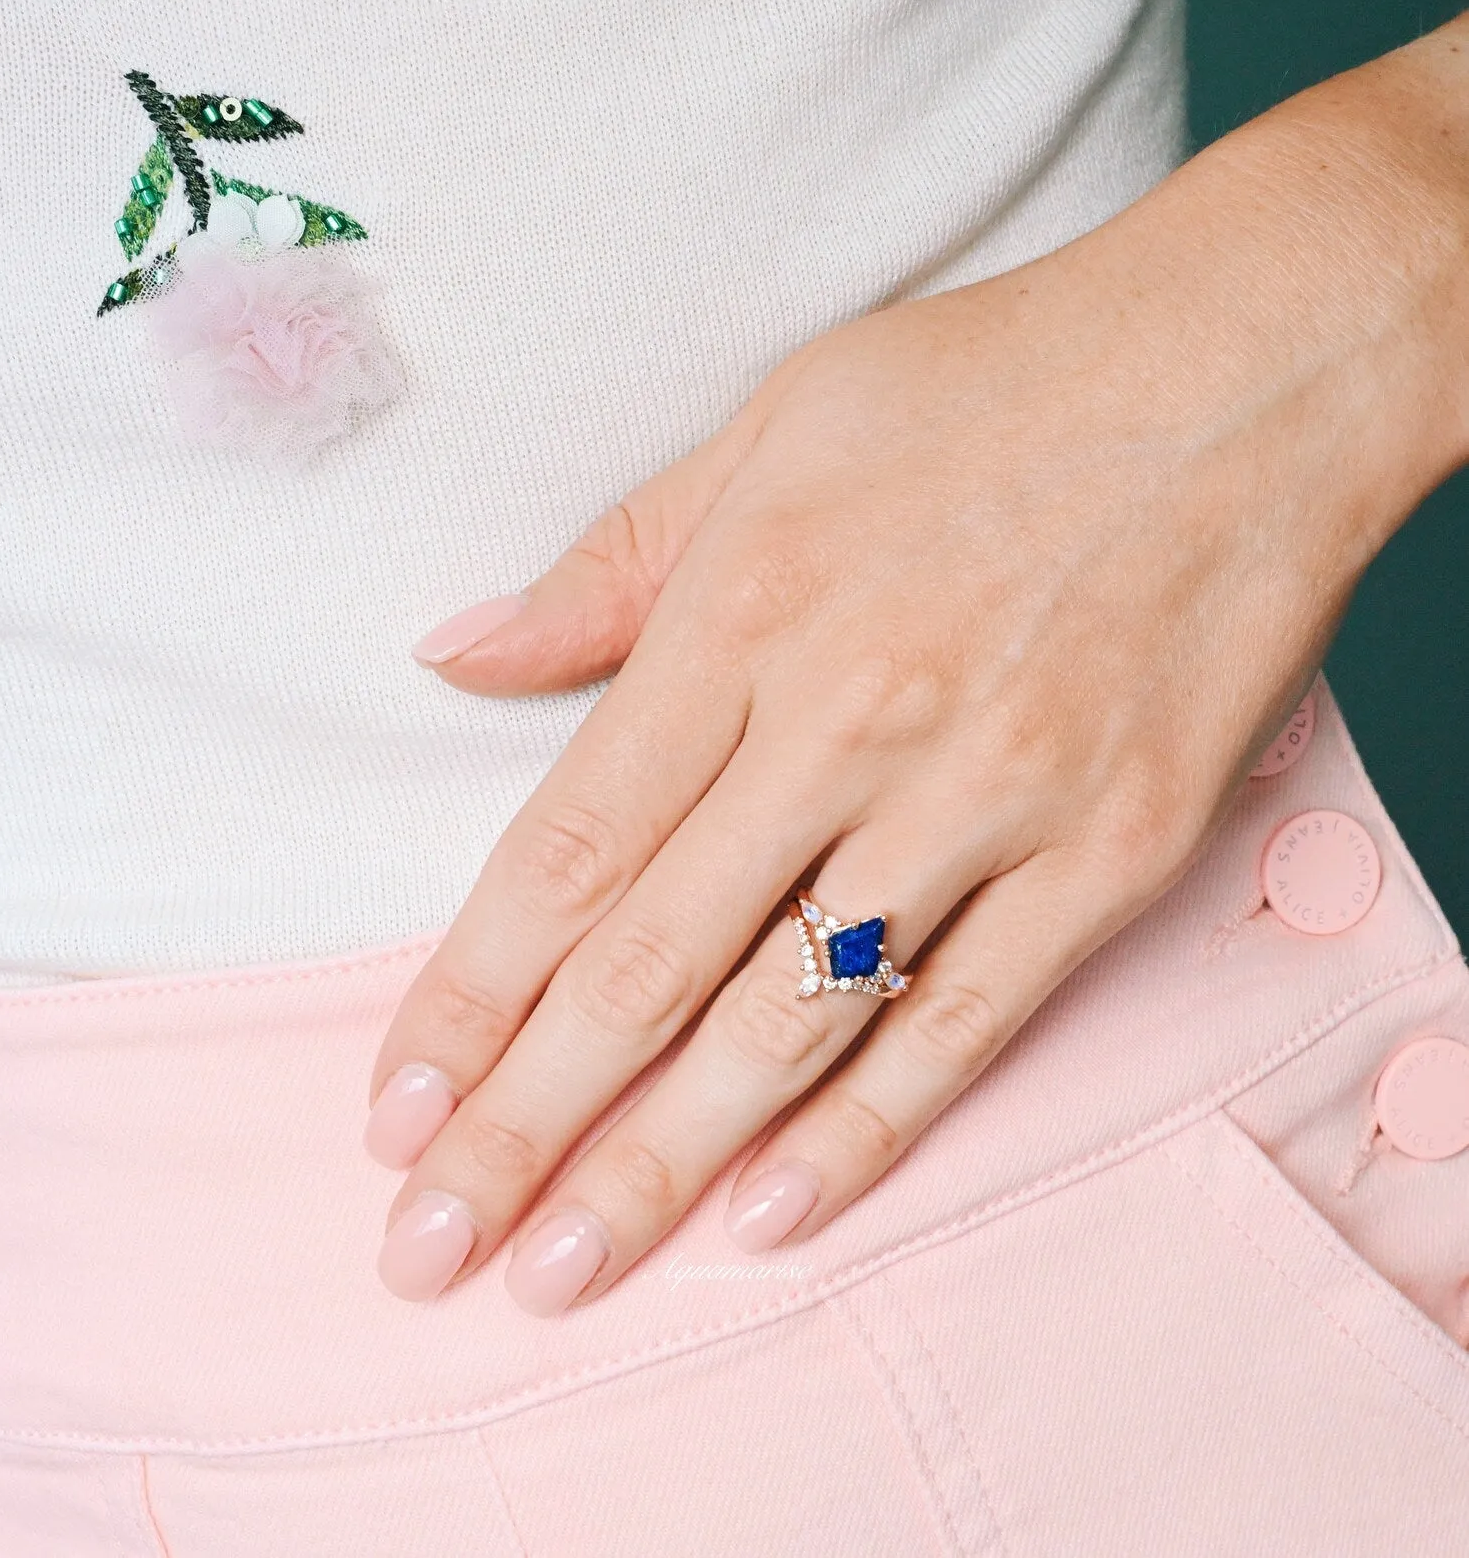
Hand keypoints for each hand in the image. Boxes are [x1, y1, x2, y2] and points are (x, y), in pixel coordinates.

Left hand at [364, 20, 1468, 1312]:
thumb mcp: (768, 428)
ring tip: (560, 1272)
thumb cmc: (991, 383)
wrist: (1246, 370)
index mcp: (745, 617)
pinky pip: (964, 1022)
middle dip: (521, 1126)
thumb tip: (457, 653)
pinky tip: (766, 1215)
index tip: (395, 1107)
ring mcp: (987, 800)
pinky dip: (862, 1130)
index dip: (466, 996)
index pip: (566, 851)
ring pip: (789, 1023)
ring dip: (659, 1164)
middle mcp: (849, 726)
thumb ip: (610, 568)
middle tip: (426, 1247)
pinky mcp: (1107, 850)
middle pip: (647, 968)